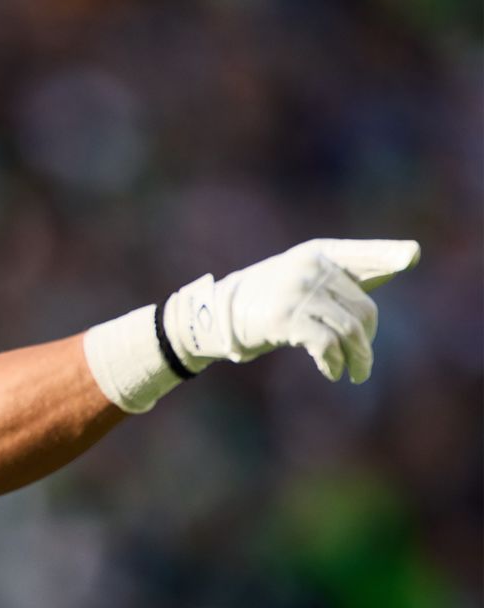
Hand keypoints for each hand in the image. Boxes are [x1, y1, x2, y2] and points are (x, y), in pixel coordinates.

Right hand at [161, 239, 420, 383]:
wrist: (215, 314)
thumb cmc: (265, 300)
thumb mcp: (299, 281)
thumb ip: (339, 281)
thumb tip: (389, 282)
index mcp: (315, 253)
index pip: (360, 255)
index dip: (388, 254)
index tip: (412, 256)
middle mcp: (309, 267)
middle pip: (363, 307)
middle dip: (367, 339)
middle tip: (363, 360)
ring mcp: (297, 291)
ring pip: (350, 328)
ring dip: (359, 358)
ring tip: (356, 373)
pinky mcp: (286, 317)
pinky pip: (327, 343)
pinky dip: (334, 362)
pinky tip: (332, 371)